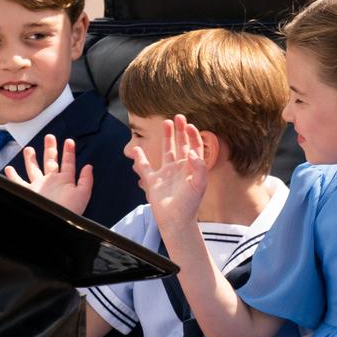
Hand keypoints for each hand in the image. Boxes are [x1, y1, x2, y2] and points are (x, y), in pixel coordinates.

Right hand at [5, 134, 92, 214]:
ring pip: (33, 169)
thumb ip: (86, 180)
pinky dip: (12, 176)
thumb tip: (88, 166)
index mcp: (65, 181)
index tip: (69, 141)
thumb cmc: (69, 211)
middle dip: (50, 149)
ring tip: (29, 149)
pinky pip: (18, 182)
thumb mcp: (82, 194)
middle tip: (49, 137)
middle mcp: (51, 182)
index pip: (68, 163)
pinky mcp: (28, 192)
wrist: (54, 223)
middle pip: (50, 161)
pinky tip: (9, 169)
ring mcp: (39, 187)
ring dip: (31, 159)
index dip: (69, 152)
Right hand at [132, 114, 206, 231]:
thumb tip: (193, 152)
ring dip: (166, 137)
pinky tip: (136, 149)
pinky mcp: (154, 181)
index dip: (193, 136)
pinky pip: (145, 167)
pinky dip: (140, 158)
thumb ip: (199, 167)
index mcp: (192, 168)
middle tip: (179, 116)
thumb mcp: (199, 185)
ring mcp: (166, 174)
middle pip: (181, 145)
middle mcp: (180, 168)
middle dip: (180, 131)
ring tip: (166, 123)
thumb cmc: (189, 204)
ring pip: (166, 151)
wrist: (176, 220)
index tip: (189, 125)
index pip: (194, 147)